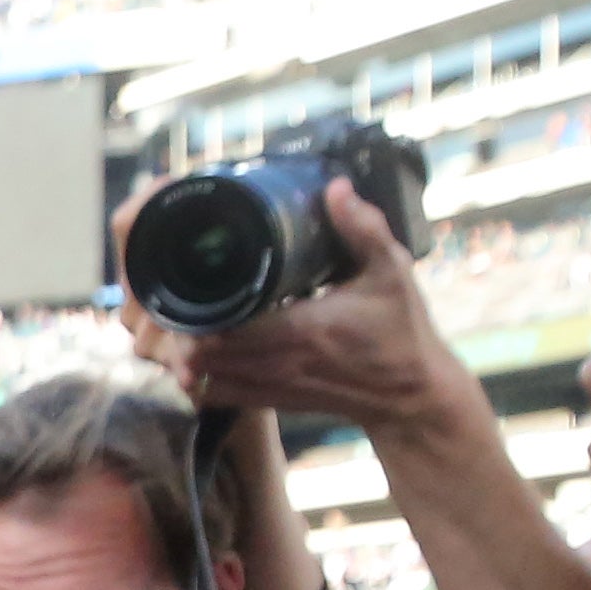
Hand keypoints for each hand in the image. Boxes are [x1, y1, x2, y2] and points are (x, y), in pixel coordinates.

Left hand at [124, 181, 477, 444]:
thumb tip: (336, 188)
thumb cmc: (401, 330)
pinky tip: (197, 351)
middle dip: (184, 325)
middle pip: (202, 351)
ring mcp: (272, 386)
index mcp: (303, 328)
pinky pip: (216, 395)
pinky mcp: (271, 400)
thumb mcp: (392, 272)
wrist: (410, 393)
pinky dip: (199, 374)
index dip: (198, 307)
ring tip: (186, 317)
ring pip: (202, 375)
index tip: (191, 277)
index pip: (227, 325)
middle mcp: (280, 362)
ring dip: (186, 349)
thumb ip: (364, 229)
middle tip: (180, 291)